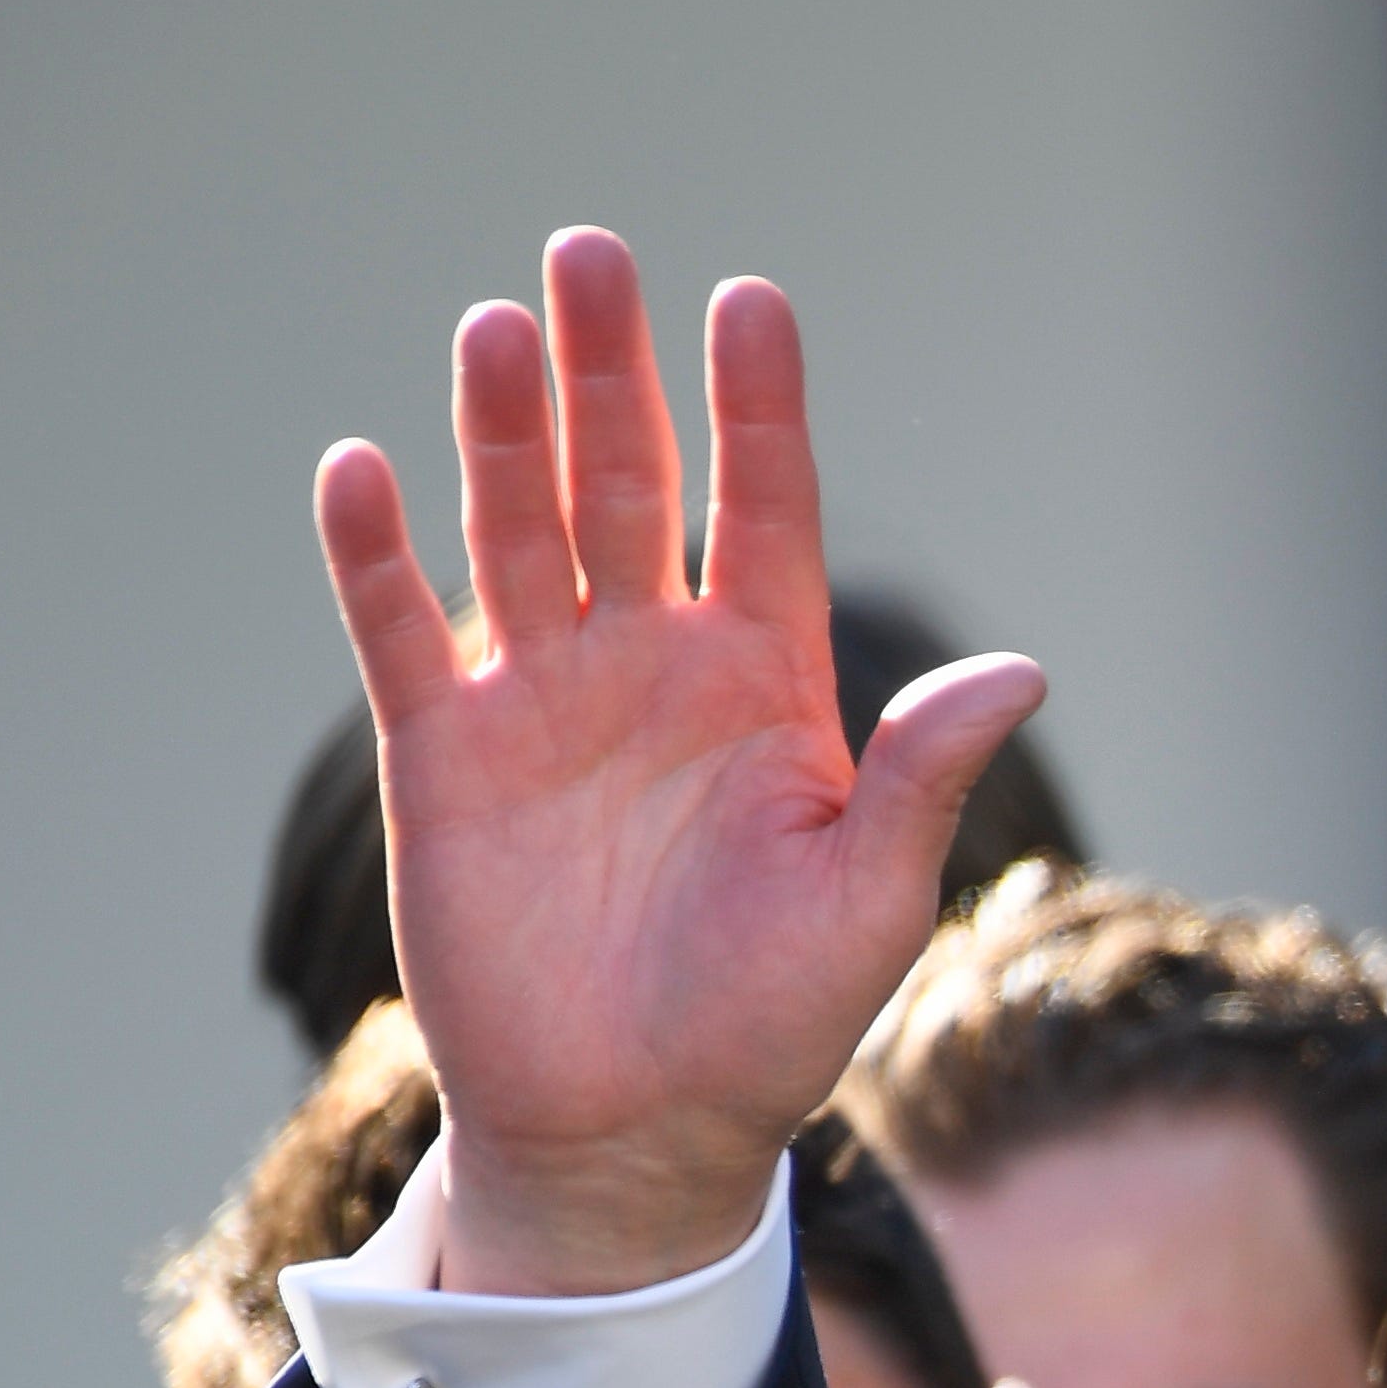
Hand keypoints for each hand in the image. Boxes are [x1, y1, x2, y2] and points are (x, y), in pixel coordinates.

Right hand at [312, 229, 1042, 1294]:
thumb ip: (923, 780)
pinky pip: (404, 633)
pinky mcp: (448, 756)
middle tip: (589, 254)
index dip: (757, 409)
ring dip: (504, 432)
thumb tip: (1020, 675)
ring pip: (520, 530)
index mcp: (769, 686)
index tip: (751, 301)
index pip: (765, 513)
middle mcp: (654, 667)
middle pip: (631, 484)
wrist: (640, 1133)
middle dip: (611, 374)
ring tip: (499, 327)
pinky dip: (378, 555)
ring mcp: (546, 701)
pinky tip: (366, 466)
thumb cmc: (772, 1026)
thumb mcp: (870, 903)